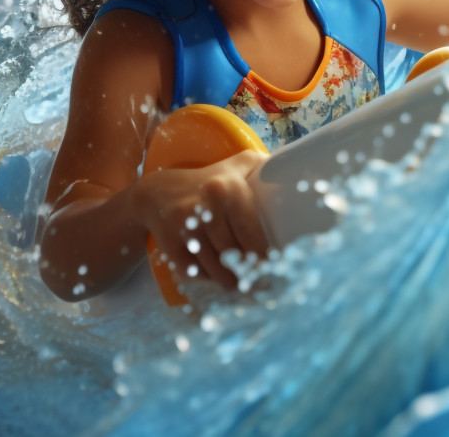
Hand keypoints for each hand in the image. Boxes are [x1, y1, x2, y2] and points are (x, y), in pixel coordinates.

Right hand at [130, 149, 269, 289]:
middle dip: (249, 273)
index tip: (276, 267)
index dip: (265, 256)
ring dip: (231, 281)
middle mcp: (206, 207)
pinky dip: (208, 280)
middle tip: (263, 282)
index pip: (252, 233)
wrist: (157, 193)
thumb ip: (263, 165)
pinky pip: (196, 273)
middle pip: (235, 254)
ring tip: (243, 284)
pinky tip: (218, 278)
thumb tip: (292, 171)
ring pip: (216, 269)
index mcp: (228, 189)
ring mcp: (186, 227)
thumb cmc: (207, 182)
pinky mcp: (171, 245)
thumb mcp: (235, 165)